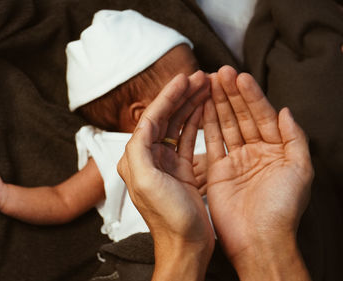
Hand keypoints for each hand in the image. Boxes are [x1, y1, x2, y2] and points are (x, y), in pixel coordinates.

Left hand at [117, 71, 212, 280]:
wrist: (186, 244)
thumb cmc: (168, 218)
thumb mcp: (147, 183)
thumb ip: (139, 150)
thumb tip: (143, 122)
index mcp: (136, 158)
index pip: (152, 117)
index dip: (168, 96)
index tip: (184, 78)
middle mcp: (148, 158)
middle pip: (165, 117)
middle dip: (181, 95)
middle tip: (200, 77)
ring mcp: (165, 163)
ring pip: (177, 125)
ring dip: (190, 105)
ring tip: (205, 86)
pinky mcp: (181, 170)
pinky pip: (187, 139)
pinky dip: (196, 122)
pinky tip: (205, 109)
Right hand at [204, 66, 312, 278]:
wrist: (259, 237)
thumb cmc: (283, 207)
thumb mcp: (300, 169)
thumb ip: (295, 137)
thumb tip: (285, 109)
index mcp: (277, 150)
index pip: (263, 115)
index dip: (252, 95)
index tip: (241, 76)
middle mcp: (256, 152)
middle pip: (242, 115)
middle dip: (233, 93)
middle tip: (221, 71)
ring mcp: (236, 160)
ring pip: (226, 124)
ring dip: (219, 103)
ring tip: (210, 81)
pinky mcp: (217, 170)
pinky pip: (212, 141)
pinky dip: (208, 122)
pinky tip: (203, 105)